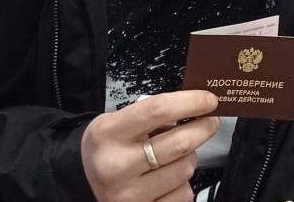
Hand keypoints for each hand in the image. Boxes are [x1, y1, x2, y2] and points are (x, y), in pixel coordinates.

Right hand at [81, 90, 219, 201]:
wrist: (83, 181)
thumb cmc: (108, 146)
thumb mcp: (115, 122)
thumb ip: (150, 115)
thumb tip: (196, 107)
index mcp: (109, 134)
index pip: (157, 111)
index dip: (190, 103)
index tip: (209, 100)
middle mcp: (117, 166)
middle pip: (178, 143)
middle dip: (203, 128)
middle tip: (210, 121)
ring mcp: (130, 194)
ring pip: (185, 169)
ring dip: (190, 157)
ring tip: (177, 153)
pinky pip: (183, 194)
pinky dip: (183, 182)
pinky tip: (170, 176)